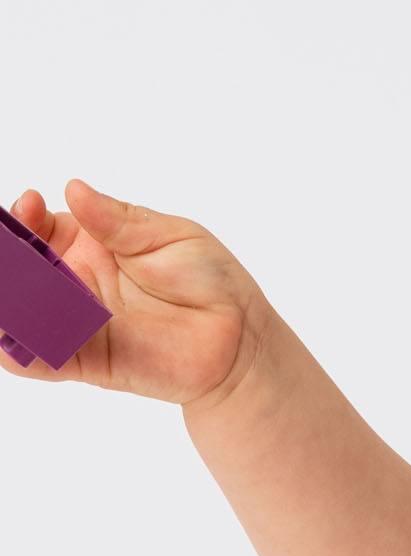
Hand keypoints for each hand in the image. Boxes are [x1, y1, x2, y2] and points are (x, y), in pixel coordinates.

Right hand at [1, 181, 269, 408]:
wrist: (239, 339)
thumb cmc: (210, 281)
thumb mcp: (168, 235)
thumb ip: (119, 219)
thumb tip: (75, 188)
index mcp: (87, 242)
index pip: (35, 224)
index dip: (23, 215)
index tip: (32, 206)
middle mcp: (73, 281)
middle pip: (18, 267)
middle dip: (7, 258)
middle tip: (12, 255)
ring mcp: (76, 322)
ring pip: (19, 312)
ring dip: (8, 303)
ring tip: (10, 297)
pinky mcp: (88, 362)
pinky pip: (42, 360)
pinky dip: (20, 353)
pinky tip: (12, 342)